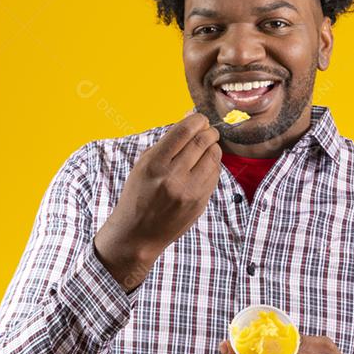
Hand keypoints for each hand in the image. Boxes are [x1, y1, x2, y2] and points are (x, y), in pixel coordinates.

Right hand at [95, 111, 221, 290]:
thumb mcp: (143, 165)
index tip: (199, 118)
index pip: (184, 132)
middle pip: (202, 141)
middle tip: (207, 130)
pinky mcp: (201, 202)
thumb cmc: (138, 195)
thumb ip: (167, 143)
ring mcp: (189, 192)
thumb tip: (189, 118)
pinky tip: (205, 165)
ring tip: (207, 146)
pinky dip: (213, 164)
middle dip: (209, 131)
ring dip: (214, 146)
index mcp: (154, 164)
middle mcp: (173, 177)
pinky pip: (215, 175)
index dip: (196, 120)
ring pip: (214, 156)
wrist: (138, 234)